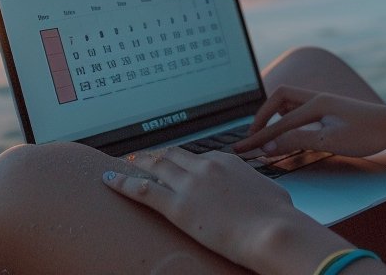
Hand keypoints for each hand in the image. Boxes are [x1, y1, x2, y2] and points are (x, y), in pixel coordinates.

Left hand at [102, 146, 309, 270]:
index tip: (175, 165)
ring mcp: (189, 185)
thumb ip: (255, 188)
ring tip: (123, 163)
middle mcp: (205, 167)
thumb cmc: (277, 216)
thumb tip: (259, 193)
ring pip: (154, 167)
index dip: (182, 162)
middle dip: (155, 156)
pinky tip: (108, 181)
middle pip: (172, 156)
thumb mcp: (270, 192)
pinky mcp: (177, 207)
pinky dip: (122, 183)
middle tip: (142, 157)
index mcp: (226, 161)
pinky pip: (142, 191)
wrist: (272, 230)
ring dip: (136, 164)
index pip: (197, 158)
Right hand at [234, 86, 385, 158]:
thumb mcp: (331, 141)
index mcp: (316, 104)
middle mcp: (317, 98)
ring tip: (262, 133)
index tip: (243, 151)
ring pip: (289, 101)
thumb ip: (298, 141)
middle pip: (278, 99)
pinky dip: (287, 117)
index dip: (260, 138)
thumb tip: (269, 146)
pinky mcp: (330, 109)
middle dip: (261, 117)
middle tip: (251, 137)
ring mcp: (324, 102)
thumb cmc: (368, 134)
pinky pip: (300, 108)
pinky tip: (287, 130)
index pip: (278, 122)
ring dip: (273, 115)